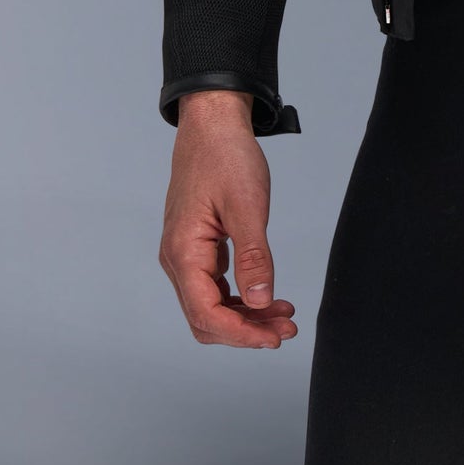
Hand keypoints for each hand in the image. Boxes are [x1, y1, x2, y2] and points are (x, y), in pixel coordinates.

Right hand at [159, 89, 296, 347]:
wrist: (212, 126)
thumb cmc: (225, 157)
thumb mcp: (247, 207)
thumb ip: (254, 257)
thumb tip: (260, 300)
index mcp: (184, 252)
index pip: (206, 314)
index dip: (241, 334)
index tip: (274, 338)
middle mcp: (177, 260)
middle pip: (206, 318)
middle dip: (246, 331)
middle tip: (286, 330)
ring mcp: (185, 255)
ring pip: (210, 306)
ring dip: (246, 317)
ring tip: (284, 317)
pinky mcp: (197, 249)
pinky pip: (214, 288)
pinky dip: (241, 298)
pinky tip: (268, 297)